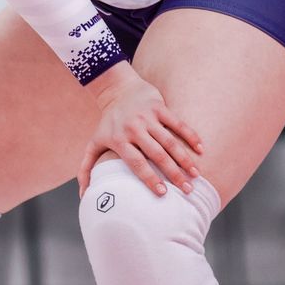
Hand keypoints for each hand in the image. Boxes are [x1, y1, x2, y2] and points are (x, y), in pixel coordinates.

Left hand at [79, 63, 203, 197]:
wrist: (118, 90)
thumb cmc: (108, 123)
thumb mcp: (94, 143)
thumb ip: (86, 167)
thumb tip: (83, 194)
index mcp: (119, 139)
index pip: (136, 163)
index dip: (149, 178)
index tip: (162, 193)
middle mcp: (133, 128)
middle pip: (156, 154)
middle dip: (173, 173)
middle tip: (187, 190)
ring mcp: (147, 117)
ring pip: (169, 141)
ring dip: (184, 158)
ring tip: (196, 175)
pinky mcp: (159, 107)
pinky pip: (178, 123)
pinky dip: (190, 136)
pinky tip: (201, 149)